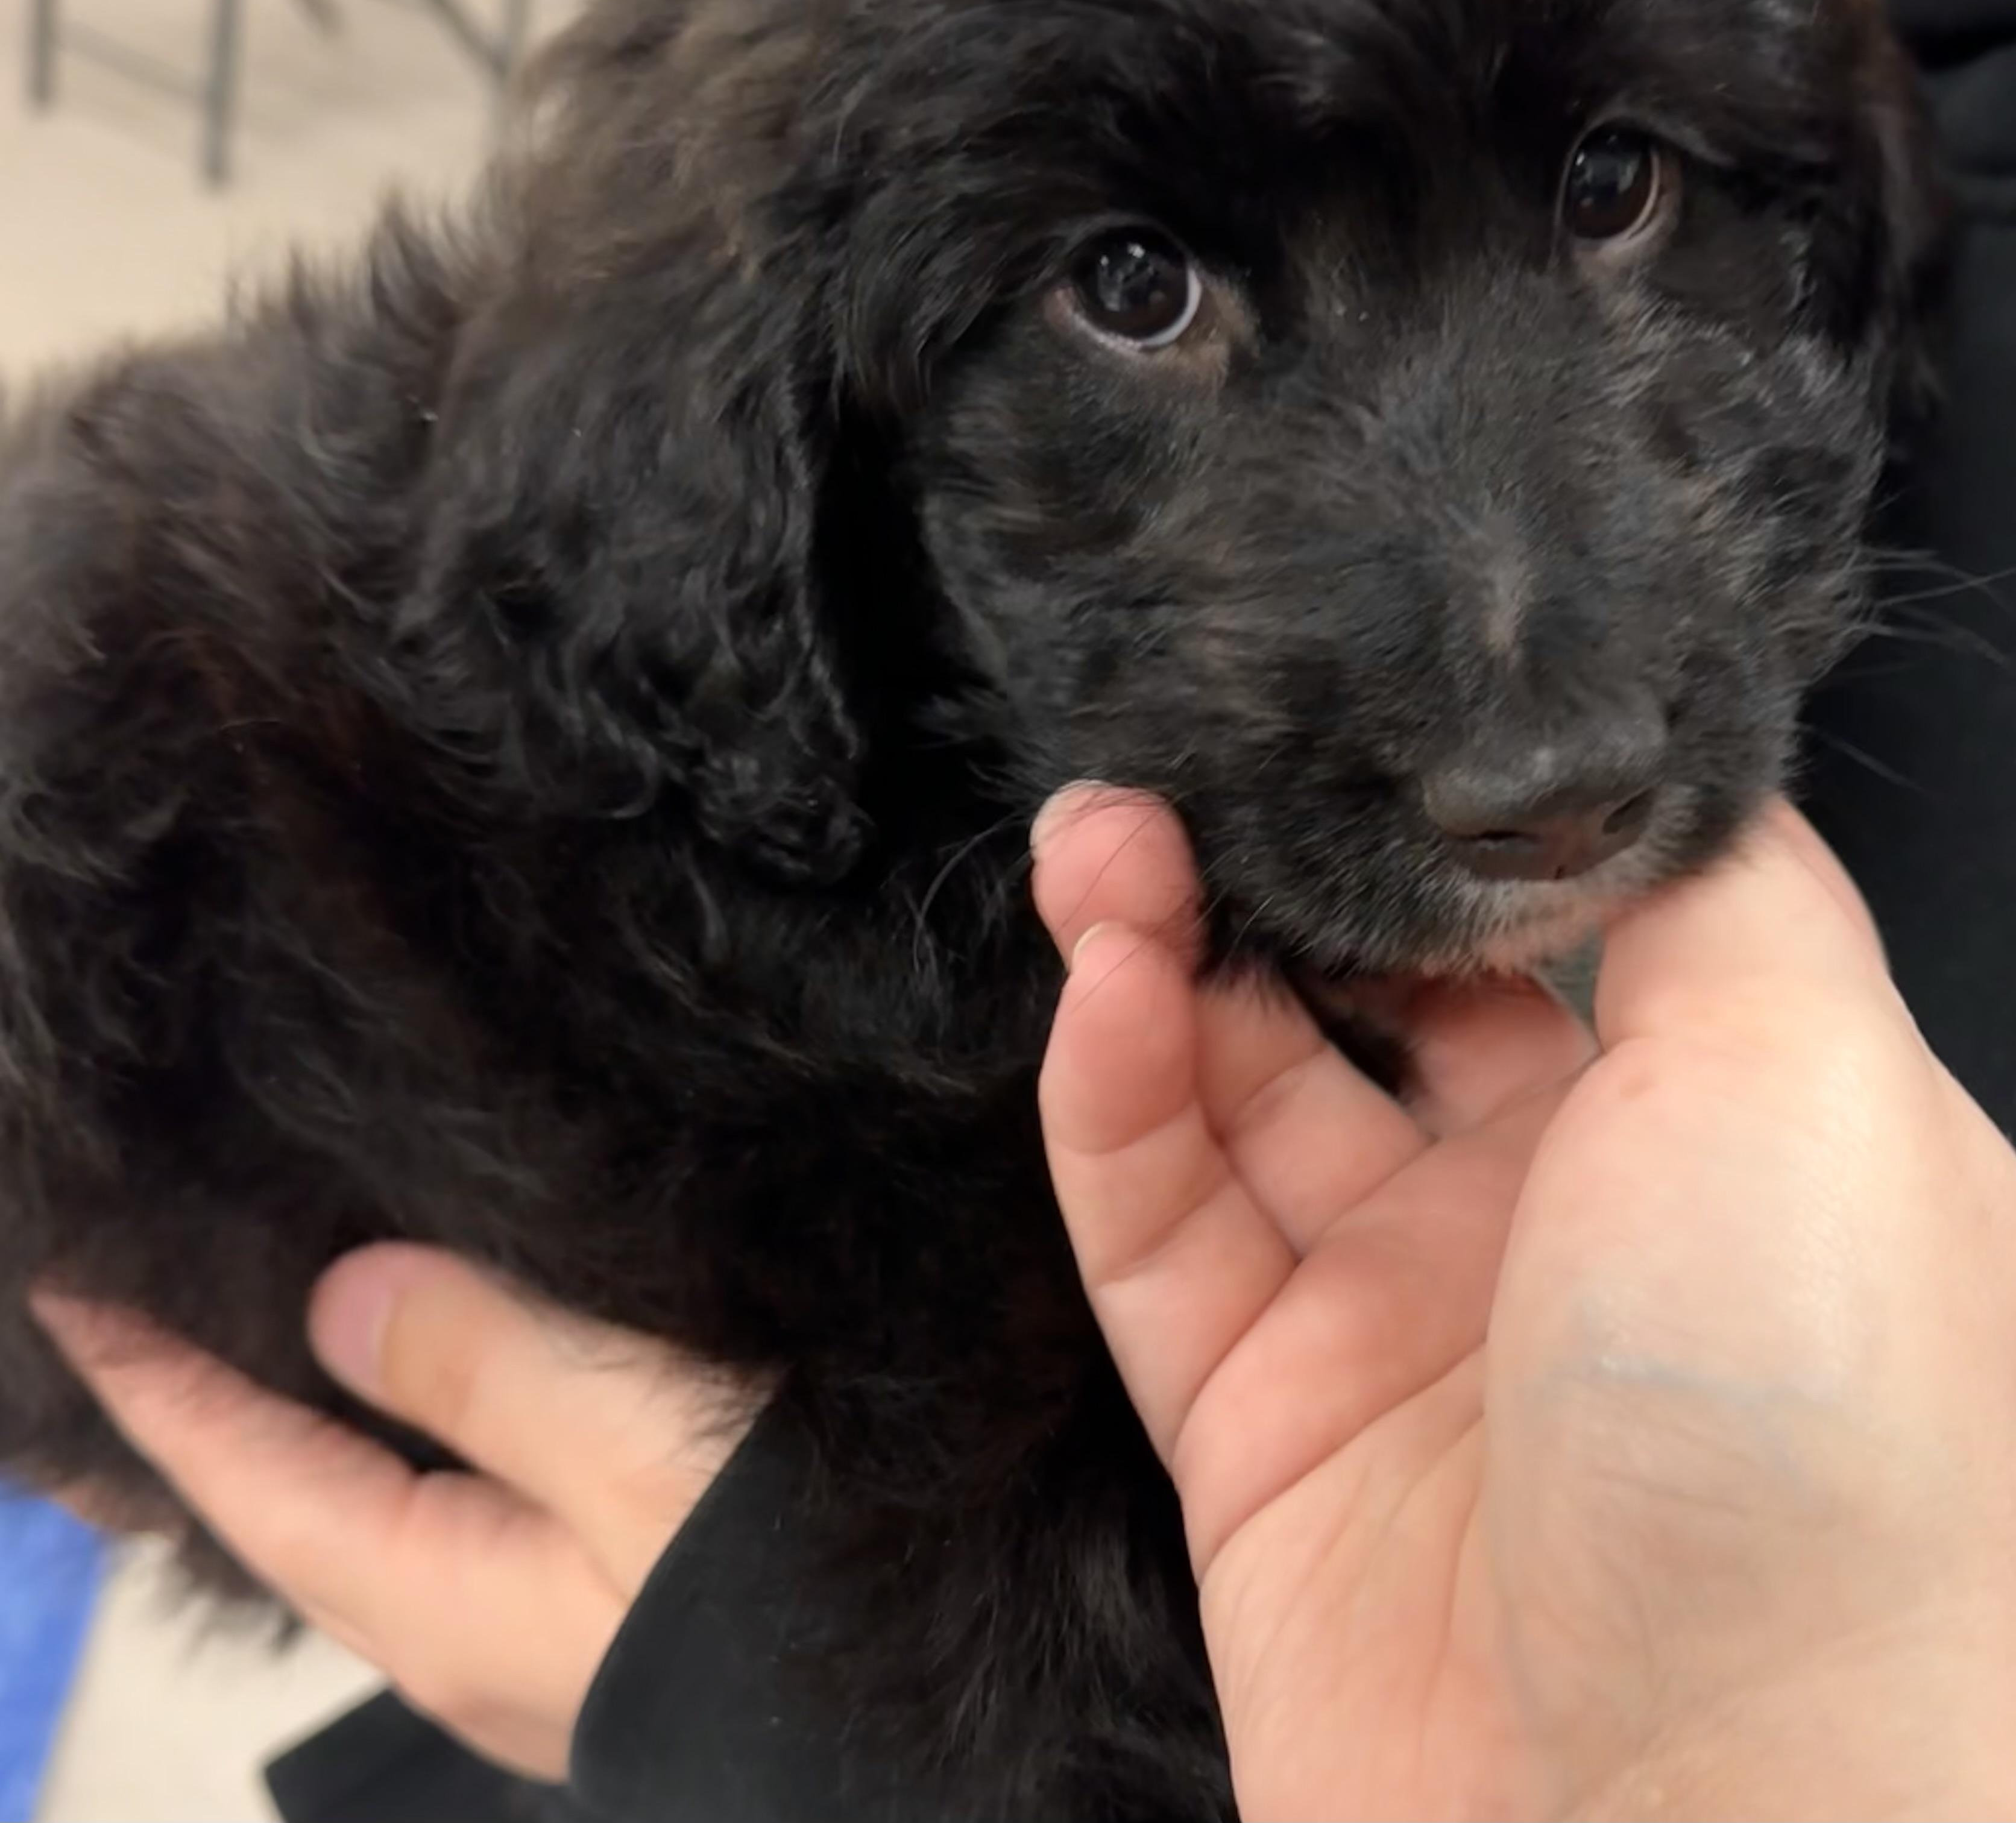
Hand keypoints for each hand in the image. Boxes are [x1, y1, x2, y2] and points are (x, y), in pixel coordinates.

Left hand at [34, 1246, 746, 1777]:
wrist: (973, 1676)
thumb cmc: (798, 1562)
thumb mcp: (641, 1439)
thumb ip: (485, 1366)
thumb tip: (339, 1306)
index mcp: (452, 1600)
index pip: (257, 1480)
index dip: (159, 1388)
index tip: (72, 1291)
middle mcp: (473, 1638)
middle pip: (290, 1523)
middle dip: (197, 1437)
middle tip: (114, 1349)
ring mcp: (548, 1637)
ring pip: (372, 1525)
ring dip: (297, 1446)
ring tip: (238, 1381)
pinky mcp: (620, 1606)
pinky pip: (456, 1518)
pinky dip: (400, 1457)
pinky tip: (422, 1426)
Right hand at [1034, 789, 2015, 1821]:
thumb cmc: (1818, 1438)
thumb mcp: (1819, 1076)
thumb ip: (1709, 889)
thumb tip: (1627, 767)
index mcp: (1722, 1131)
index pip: (1562, 920)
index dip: (1448, 817)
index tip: (1344, 709)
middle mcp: (1564, 1223)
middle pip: (1380, 998)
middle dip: (1276, 873)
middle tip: (1174, 765)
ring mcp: (1404, 1331)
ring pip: (1245, 1096)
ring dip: (1160, 955)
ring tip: (1092, 838)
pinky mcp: (1262, 1435)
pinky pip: (1162, 1231)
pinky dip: (1115, 1098)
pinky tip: (1096, 985)